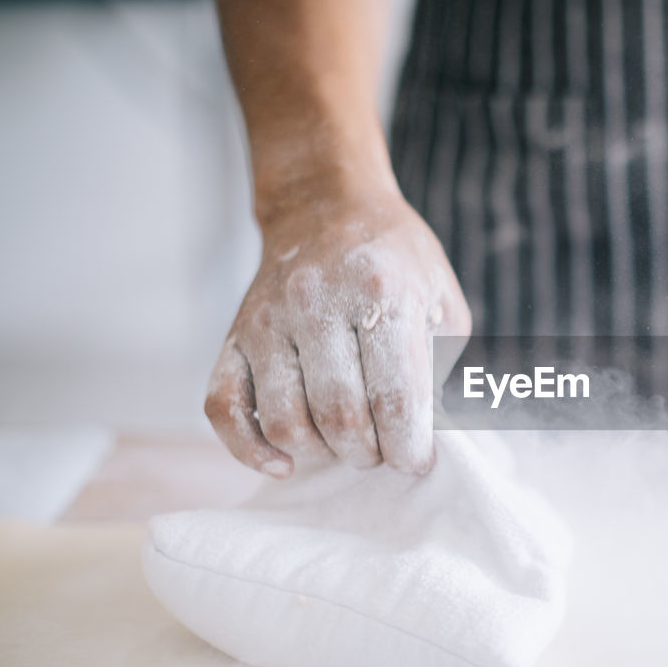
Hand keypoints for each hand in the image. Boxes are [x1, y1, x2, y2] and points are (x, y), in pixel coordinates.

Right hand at [205, 184, 470, 476]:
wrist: (326, 206)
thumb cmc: (397, 263)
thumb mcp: (442, 303)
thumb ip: (442, 370)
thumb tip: (433, 439)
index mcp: (380, 291)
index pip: (395, 400)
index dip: (410, 449)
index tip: (418, 459)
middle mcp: (316, 302)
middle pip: (340, 419)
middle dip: (369, 454)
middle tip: (384, 448)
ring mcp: (266, 320)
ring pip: (285, 423)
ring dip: (322, 454)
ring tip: (347, 443)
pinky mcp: (232, 337)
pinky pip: (224, 410)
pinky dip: (251, 450)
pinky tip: (286, 460)